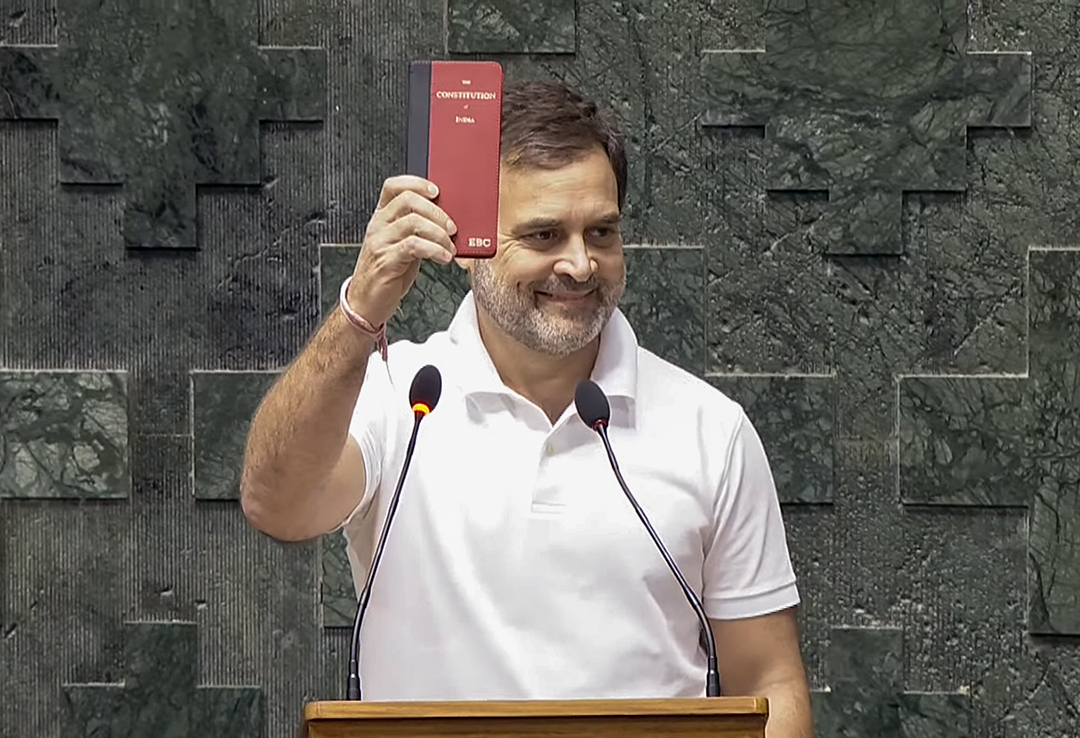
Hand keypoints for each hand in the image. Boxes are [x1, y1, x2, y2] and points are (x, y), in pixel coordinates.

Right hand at [344, 175, 456, 327]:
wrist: (366, 303)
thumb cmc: (388, 273)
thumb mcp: (403, 245)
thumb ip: (418, 230)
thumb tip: (448, 221)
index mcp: (382, 218)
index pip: (394, 186)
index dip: (417, 183)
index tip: (437, 191)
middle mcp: (378, 226)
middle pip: (408, 200)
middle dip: (437, 212)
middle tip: (452, 228)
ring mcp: (380, 242)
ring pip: (413, 222)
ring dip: (439, 233)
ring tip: (450, 247)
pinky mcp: (386, 261)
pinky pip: (413, 246)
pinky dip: (434, 249)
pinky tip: (443, 257)